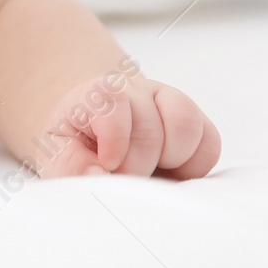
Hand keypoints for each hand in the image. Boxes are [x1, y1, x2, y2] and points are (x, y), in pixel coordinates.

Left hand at [32, 75, 219, 179]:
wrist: (96, 128)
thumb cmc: (76, 143)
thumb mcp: (58, 152)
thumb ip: (70, 163)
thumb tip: (99, 176)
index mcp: (97, 94)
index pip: (114, 103)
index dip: (116, 139)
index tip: (108, 164)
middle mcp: (135, 91)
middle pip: (150, 125)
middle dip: (138, 164)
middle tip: (124, 177)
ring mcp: (167, 102)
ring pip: (186, 125)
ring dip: (170, 160)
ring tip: (149, 171)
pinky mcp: (193, 121)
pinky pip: (209, 141)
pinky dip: (195, 164)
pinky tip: (171, 170)